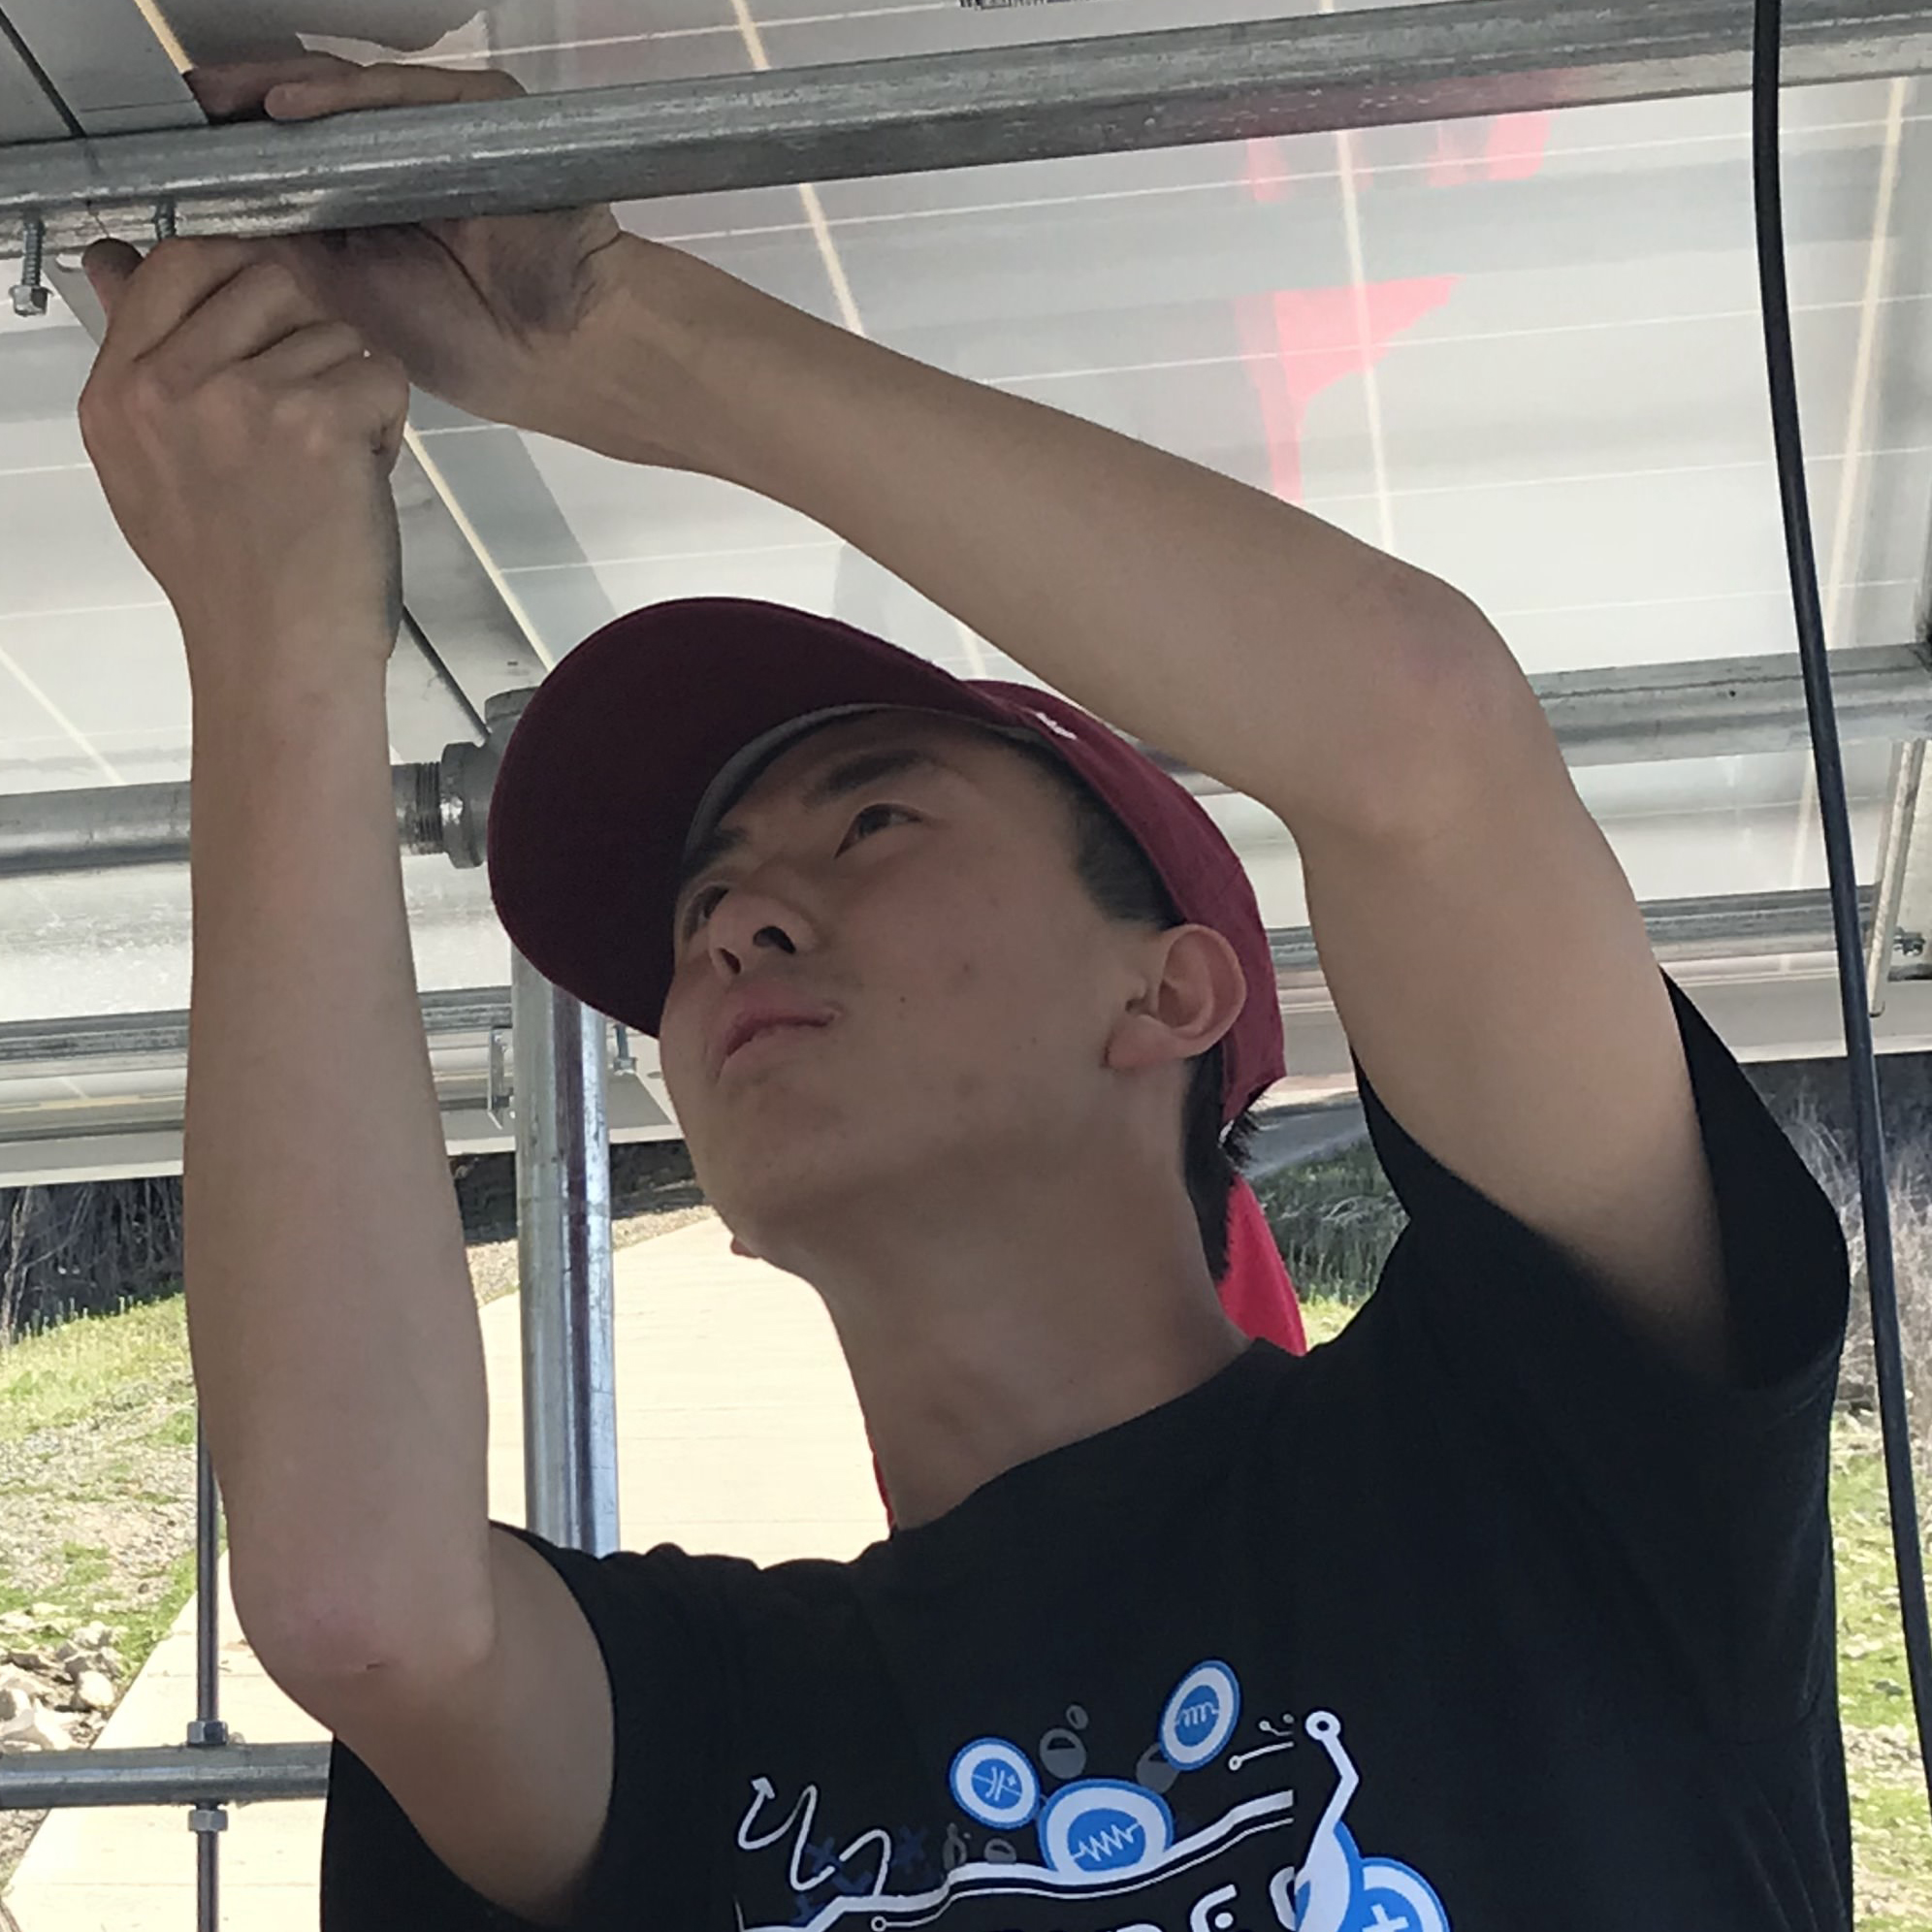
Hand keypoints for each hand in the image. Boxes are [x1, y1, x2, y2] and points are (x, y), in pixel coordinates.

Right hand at [78, 237, 408, 689]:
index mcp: (119, 392)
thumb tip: (114, 263)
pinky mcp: (314, 420)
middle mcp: (169, 385)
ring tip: (329, 464)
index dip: (236, 273)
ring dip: (352, 392)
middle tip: (312, 410)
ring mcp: (241, 398)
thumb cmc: (228, 577)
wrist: (276, 655)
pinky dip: (389, 426)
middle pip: (266, 279)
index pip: (172, 264)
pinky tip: (359, 478)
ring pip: (334, 332)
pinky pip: (382, 375)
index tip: (268, 318)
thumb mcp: (146, 463)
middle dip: (309, 336)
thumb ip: (143, 366)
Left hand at [187, 57, 628, 436]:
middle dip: (242, 113)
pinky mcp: (477, 112)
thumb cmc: (473, 342)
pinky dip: (343, 97)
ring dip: (278, 95)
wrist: (560, 351)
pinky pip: (400, 93)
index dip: (231, 155)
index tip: (171, 163)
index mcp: (365, 207)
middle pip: (309, 115)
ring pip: (346, 96)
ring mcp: (438, 133)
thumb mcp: (341, 304)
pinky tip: (288, 108)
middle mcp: (395, 160)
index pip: (288, 159)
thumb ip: (274, 263)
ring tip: (222, 103)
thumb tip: (182, 240)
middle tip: (183, 113)